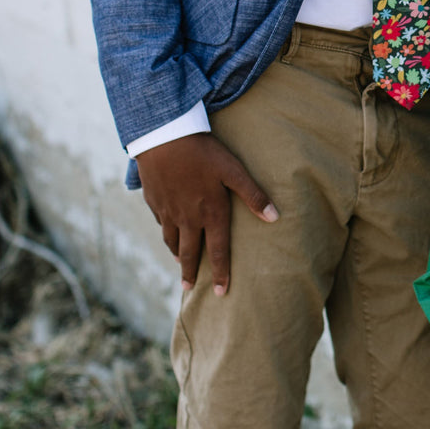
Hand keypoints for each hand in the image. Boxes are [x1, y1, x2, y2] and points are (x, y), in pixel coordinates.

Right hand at [134, 131, 277, 295]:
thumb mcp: (233, 170)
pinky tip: (167, 232)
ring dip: (177, 254)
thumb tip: (274, 217)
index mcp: (210, 212)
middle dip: (191, 273)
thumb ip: (253, 195)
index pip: (218, 250)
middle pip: (190, 252)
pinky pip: (160, 223)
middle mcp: (188, 217)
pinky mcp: (154, 200)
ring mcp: (168, 211)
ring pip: (172, 240)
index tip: (222, 292)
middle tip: (191, 287)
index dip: (222, 273)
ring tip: (180, 262)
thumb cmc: (204, 152)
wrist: (164, 136)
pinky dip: (165, 233)